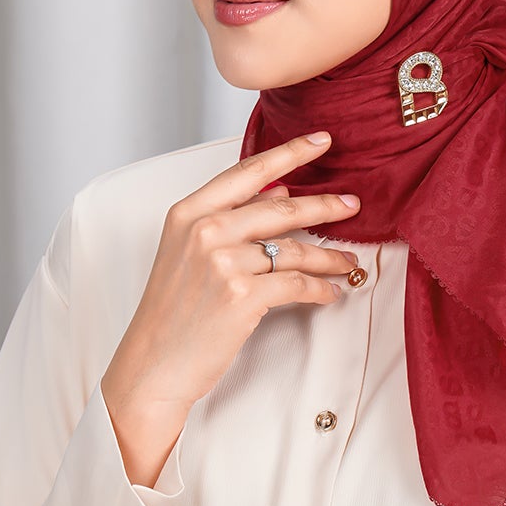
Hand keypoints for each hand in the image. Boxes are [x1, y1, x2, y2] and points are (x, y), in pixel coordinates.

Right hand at [101, 130, 361, 438]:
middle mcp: (205, 231)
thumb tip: (279, 193)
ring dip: (329, 257)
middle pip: (281, 208)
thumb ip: (229, 218)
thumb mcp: (186, 254)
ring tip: (348, 262)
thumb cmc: (170, 313)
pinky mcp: (243, 295)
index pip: (247, 171)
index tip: (321, 141)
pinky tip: (331, 292)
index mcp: (188, 213)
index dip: (289, 153)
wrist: (153, 364)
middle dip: (324, 206)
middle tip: (352, 204)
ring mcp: (224, 262)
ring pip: (295, 250)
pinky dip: (320, 289)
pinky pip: (298, 285)